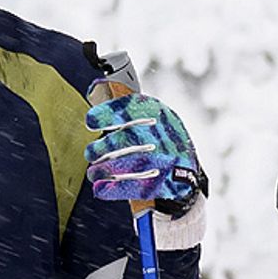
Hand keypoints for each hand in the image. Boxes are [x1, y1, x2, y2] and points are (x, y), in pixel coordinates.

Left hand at [84, 94, 206, 212]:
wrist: (188, 167)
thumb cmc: (161, 137)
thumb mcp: (153, 116)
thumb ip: (129, 110)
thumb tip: (95, 89)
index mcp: (159, 114)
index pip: (133, 108)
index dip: (108, 113)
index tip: (91, 121)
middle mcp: (164, 135)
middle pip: (129, 139)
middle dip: (103, 147)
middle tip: (90, 152)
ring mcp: (167, 160)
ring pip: (130, 164)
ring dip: (105, 170)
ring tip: (93, 173)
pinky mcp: (166, 183)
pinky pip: (136, 187)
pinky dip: (114, 189)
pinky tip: (100, 189)